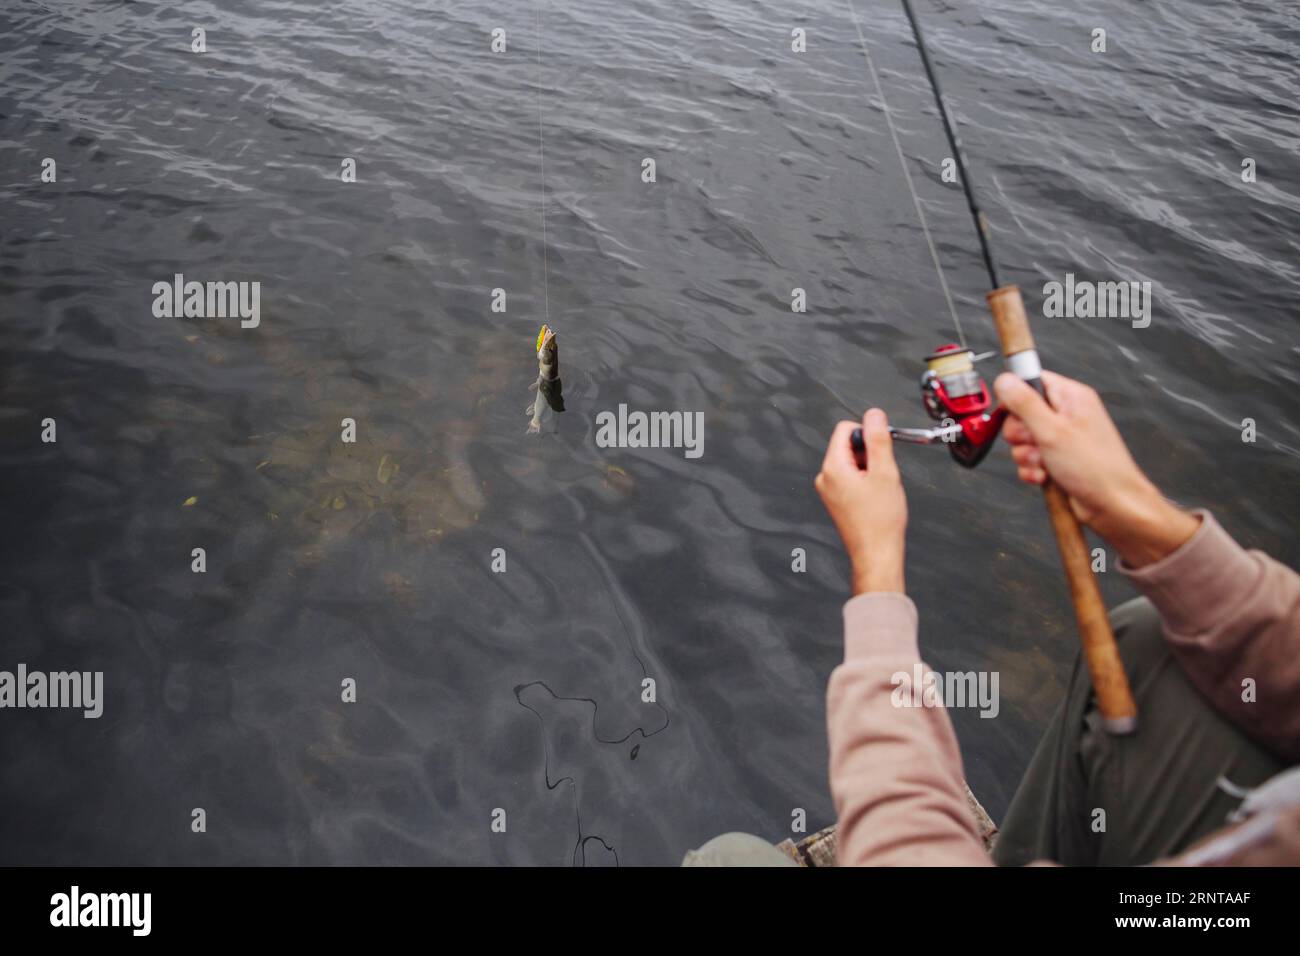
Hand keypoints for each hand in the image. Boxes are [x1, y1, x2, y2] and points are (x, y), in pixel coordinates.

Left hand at [815, 408, 906, 593]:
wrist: (876, 554)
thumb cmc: (880, 521)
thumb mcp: (885, 472)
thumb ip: (878, 439)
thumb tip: (874, 415)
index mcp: (832, 468)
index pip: (845, 429)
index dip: (868, 434)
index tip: (882, 450)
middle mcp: (825, 477)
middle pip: (848, 445)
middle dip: (869, 454)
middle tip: (882, 475)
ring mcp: (828, 490)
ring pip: (852, 462)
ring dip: (869, 468)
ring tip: (879, 490)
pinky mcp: (835, 500)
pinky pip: (850, 478)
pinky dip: (865, 481)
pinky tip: (874, 498)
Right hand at [994, 370, 1199, 566]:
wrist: (1111, 505)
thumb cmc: (1096, 467)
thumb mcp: (1052, 430)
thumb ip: (1025, 403)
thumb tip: (1005, 380)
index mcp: (1071, 397)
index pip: (1032, 381)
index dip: (1017, 398)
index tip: (1018, 415)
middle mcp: (1067, 415)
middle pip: (1021, 413)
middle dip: (1021, 434)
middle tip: (1036, 443)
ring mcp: (1060, 438)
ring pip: (1022, 440)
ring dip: (1026, 456)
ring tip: (1045, 463)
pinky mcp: (1055, 458)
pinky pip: (1028, 459)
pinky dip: (1032, 470)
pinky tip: (1045, 475)